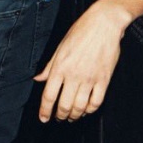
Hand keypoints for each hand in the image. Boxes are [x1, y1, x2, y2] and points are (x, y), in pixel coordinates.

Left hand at [34, 2, 128, 122]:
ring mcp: (90, 78)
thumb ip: (49, 67)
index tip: (43, 118)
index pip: (49, 95)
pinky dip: (90, 110)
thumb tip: (38, 79)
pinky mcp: (104, 79)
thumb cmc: (80, 32)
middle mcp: (74, 75)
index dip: (45, 110)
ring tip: (71, 117)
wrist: (103, 24)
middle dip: (60, 115)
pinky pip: (96, 101)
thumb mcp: (59, 48)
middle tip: (58, 118)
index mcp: (60, 67)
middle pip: (64, 105)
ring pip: (80, 107)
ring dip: (74, 116)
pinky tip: (86, 110)